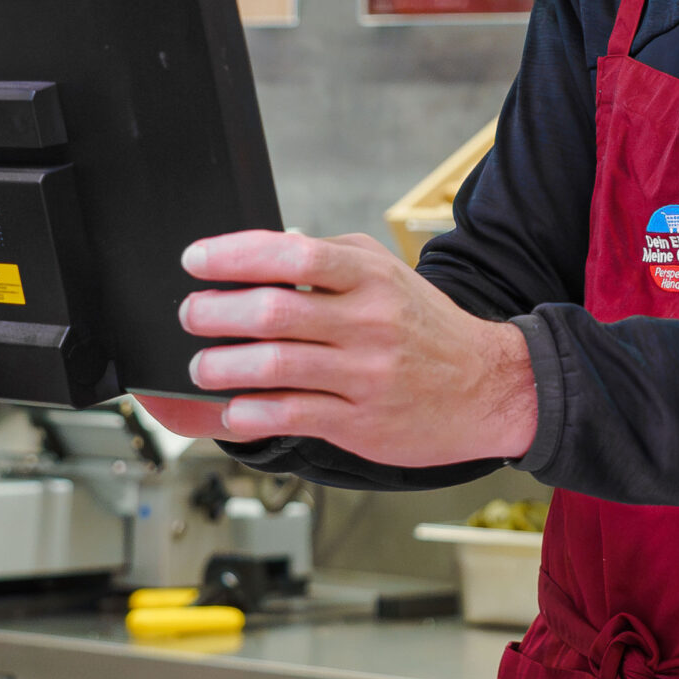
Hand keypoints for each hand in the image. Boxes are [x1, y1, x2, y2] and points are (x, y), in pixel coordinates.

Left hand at [144, 231, 538, 467]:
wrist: (488, 386)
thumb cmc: (424, 325)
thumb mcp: (384, 273)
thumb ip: (325, 260)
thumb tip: (256, 255)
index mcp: (370, 277)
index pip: (293, 256)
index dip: (235, 255)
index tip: (196, 260)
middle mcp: (368, 323)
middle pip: (273, 313)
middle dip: (214, 313)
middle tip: (190, 314)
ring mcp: (364, 376)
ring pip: (274, 368)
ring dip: (221, 366)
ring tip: (202, 366)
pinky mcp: (361, 422)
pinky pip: (291, 416)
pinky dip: (249, 413)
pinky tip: (232, 408)